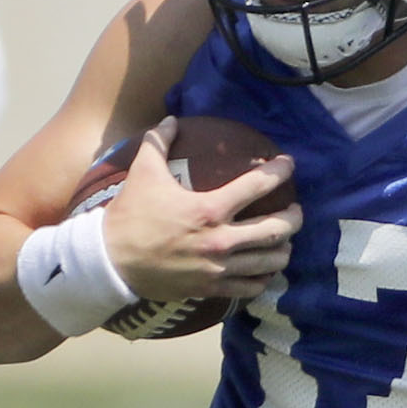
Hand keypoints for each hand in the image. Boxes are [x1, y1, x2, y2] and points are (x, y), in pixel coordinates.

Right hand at [92, 119, 298, 303]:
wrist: (110, 262)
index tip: (289, 165)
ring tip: (285, 242)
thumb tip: (171, 118)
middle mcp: (220, 240)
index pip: (257, 186)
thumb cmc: (129, 216)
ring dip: (283, 250)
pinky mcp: (211, 289)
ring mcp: (218, 268)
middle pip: (276, 230)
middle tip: (295, 210)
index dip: (279, 172)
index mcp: (209, 209)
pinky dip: (262, 278)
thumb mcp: (142, 172)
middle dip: (293, 218)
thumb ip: (159, 141)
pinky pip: (250, 288)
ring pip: (270, 262)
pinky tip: (264, 271)